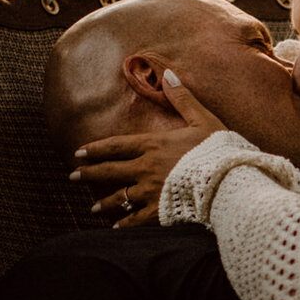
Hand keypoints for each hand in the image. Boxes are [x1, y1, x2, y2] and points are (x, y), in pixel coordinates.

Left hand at [70, 69, 227, 226]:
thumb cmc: (217, 149)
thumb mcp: (202, 118)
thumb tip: (168, 72)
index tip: (78, 153)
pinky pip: (135, 220)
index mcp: (153, 145)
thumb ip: (182, 97)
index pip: (116, 146)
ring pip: (119, 198)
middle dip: (89, 174)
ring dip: (104, 203)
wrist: (227, 180)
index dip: (96, 149)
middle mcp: (145, 168)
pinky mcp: (159, 212)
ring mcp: (150, 191)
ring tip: (93, 208)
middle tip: (73, 177)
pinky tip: (115, 227)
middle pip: (110, 171)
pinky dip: (124, 224)